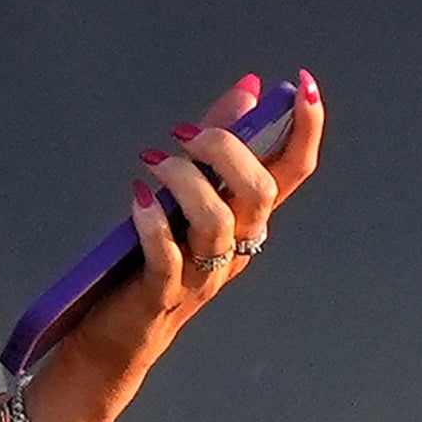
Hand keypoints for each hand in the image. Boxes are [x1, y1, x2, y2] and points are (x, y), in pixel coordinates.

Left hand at [16, 69, 327, 421]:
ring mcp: (202, 276)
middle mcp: (237, 248)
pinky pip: (168, 259)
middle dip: (226, 149)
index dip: (306, 127)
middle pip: (259, 192)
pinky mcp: (162, 296)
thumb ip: (216, 143)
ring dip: (184, 181)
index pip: (294, 171)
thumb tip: (248, 90)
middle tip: (184, 135)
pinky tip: (137, 198)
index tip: (301, 83)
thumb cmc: (152, 259)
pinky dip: (153, 224)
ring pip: (218, 222)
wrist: (116, 337)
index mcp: (249, 219)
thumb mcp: (187, 194)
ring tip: (150, 163)